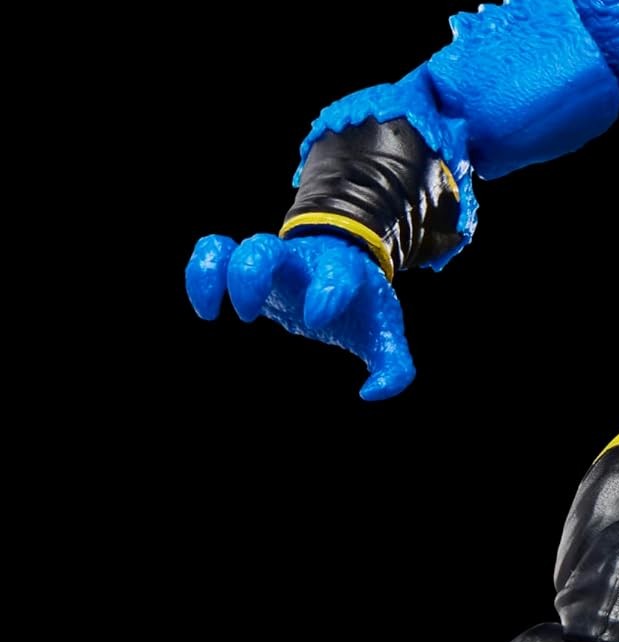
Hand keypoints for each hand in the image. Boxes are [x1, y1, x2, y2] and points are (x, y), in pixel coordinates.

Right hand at [185, 231, 414, 399]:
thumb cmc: (361, 306)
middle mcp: (303, 262)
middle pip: (267, 247)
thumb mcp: (385, 334)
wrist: (343, 263)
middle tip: (250, 315)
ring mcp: (275, 262)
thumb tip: (370, 393)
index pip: (337, 272)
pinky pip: (215, 249)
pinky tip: (207, 309)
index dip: (327, 291)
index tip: (317, 319)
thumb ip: (394, 369)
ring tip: (217, 313)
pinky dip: (201, 271)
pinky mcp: (249, 267)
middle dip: (250, 274)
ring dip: (217, 271)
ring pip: (237, 247)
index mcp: (344, 272)